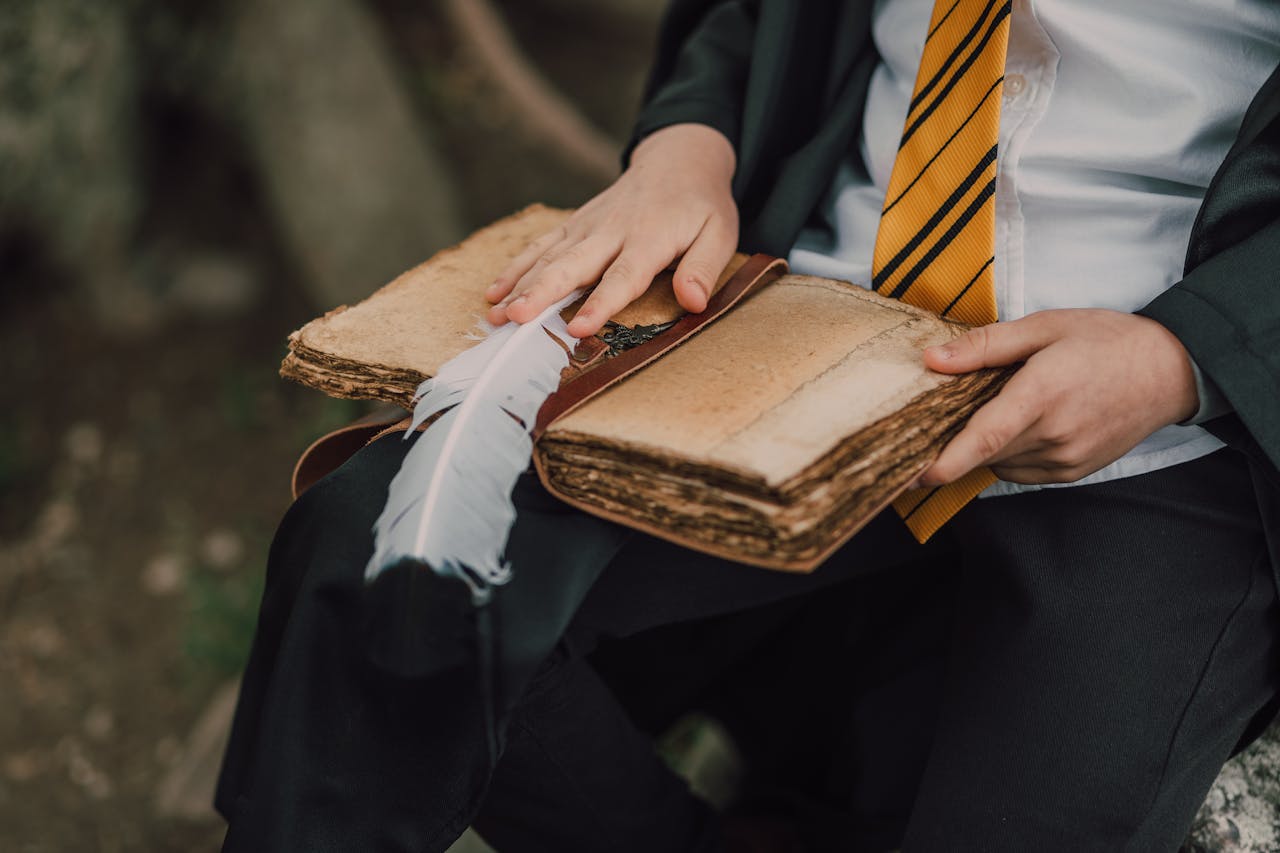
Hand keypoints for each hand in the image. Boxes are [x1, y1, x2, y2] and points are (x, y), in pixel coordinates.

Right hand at [485, 123, 738, 337]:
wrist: (677, 160)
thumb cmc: (700, 205)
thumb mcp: (719, 234)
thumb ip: (703, 268)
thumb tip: (693, 302)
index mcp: (649, 238)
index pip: (622, 276)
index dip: (599, 304)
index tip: (577, 327)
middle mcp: (612, 231)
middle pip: (572, 266)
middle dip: (541, 293)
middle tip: (515, 318)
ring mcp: (588, 226)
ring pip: (548, 257)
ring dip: (519, 286)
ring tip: (495, 315)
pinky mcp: (575, 225)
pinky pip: (541, 247)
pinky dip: (515, 268)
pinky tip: (494, 293)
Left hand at [918, 309, 1199, 485]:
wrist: (1169, 371)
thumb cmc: (1105, 340)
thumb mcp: (1043, 327)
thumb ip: (984, 346)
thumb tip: (931, 360)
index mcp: (1042, 393)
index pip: (983, 438)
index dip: (945, 462)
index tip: (912, 475)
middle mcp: (1054, 434)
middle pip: (983, 452)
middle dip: (955, 441)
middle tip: (943, 416)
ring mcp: (1066, 458)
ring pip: (999, 463)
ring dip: (986, 445)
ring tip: (1003, 407)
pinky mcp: (1073, 471)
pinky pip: (1021, 471)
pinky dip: (1009, 453)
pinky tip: (1024, 424)